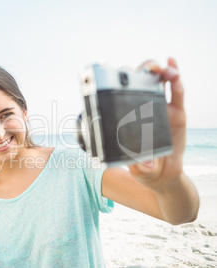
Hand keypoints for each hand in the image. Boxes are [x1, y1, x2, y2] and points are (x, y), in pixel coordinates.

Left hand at [128, 58, 185, 188]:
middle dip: (144, 70)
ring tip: (167, 68)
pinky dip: (177, 81)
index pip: (123, 94)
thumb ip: (138, 164)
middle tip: (148, 70)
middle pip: (143, 82)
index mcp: (130, 118)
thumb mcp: (136, 166)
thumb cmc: (142, 166)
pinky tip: (175, 69)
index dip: (122, 81)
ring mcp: (161, 109)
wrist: (161, 174)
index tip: (121, 75)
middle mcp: (144, 109)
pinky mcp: (177, 113)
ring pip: (161, 84)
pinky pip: (178, 94)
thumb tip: (145, 163)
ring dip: (163, 71)